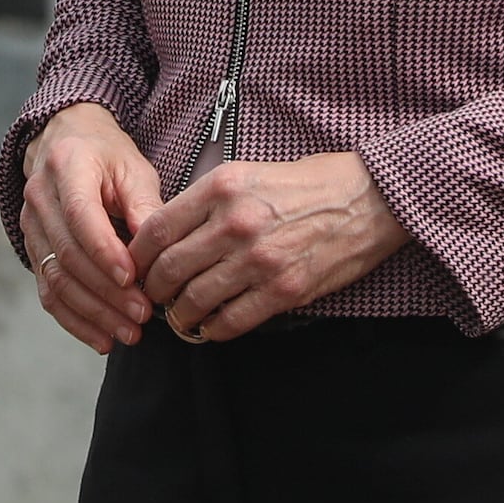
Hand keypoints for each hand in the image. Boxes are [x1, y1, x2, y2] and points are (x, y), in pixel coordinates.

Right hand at [16, 107, 164, 352]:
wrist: (65, 143)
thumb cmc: (107, 156)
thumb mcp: (134, 168)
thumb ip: (146, 206)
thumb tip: (160, 251)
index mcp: (66, 166)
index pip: (80, 215)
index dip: (104, 251)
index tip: (134, 279)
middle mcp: (40, 197)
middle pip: (68, 254)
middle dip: (107, 291)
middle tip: (142, 315)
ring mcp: (31, 226)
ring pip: (56, 279)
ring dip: (93, 312)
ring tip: (129, 333)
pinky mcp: (33, 251)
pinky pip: (48, 292)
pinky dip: (75, 320)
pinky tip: (102, 339)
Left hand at [136, 151, 403, 343]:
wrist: (369, 199)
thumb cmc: (308, 183)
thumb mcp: (249, 172)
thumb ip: (208, 200)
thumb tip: (170, 232)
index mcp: (221, 187)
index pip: (156, 228)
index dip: (137, 256)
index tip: (134, 267)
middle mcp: (235, 222)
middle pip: (169, 269)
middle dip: (153, 290)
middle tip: (151, 298)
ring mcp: (259, 259)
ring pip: (196, 300)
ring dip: (179, 315)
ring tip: (179, 317)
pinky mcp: (284, 289)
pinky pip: (232, 320)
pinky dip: (213, 330)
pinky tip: (210, 328)